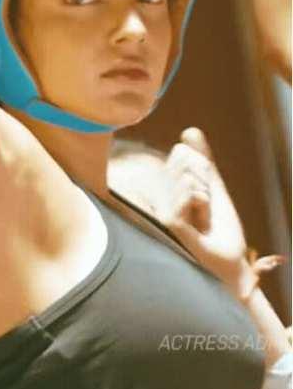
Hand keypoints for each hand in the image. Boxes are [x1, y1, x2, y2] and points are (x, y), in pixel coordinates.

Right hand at [157, 127, 252, 290]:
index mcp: (169, 185)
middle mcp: (161, 195)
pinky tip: (202, 221)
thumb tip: (190, 130)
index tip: (206, 191)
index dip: (202, 167)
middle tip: (207, 206)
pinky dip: (202, 202)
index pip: (182, 153)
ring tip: (205, 217)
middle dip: (205, 180)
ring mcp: (163, 207)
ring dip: (207, 197)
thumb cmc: (219, 226)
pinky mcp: (169, 221)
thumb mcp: (213, 186)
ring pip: (189, 178)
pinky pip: (186, 194)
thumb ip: (203, 160)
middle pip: (186, 161)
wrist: (228, 258)